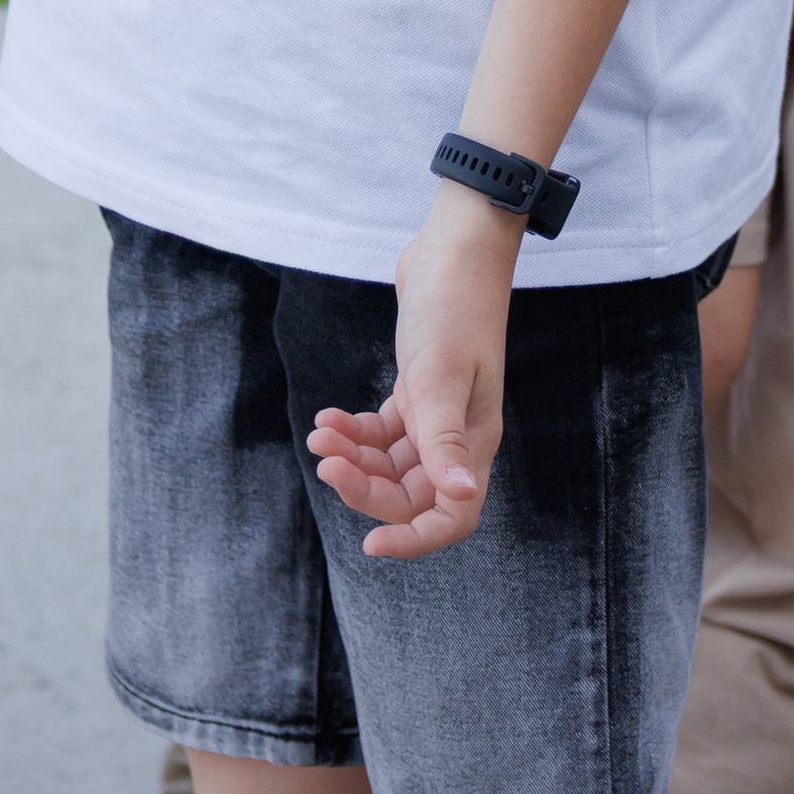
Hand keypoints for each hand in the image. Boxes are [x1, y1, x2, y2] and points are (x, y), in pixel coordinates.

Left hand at [307, 186, 520, 556]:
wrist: (453, 248)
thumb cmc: (453, 308)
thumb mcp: (441, 376)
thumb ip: (444, 441)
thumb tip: (461, 498)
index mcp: (474, 441)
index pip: (454, 515)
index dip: (415, 539)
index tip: (370, 544)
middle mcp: (457, 436)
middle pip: (410, 494)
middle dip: (364, 488)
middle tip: (325, 465)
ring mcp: (436, 414)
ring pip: (390, 465)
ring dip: (351, 457)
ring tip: (319, 435)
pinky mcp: (415, 391)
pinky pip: (381, 434)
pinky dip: (353, 432)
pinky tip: (327, 419)